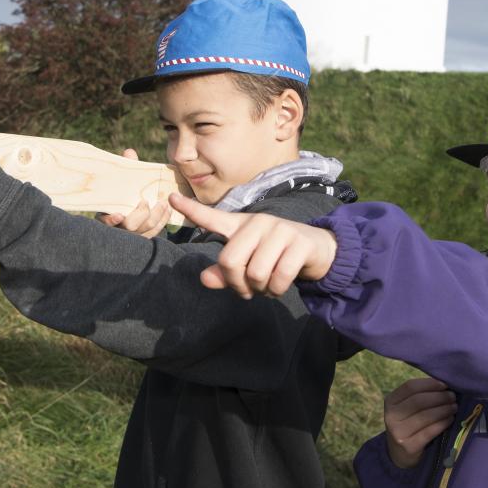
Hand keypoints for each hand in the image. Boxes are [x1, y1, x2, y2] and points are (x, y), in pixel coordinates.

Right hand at [98, 150, 172, 237]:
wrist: (136, 205)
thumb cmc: (126, 190)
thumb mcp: (125, 180)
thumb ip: (127, 167)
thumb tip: (129, 152)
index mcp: (107, 214)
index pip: (105, 222)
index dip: (111, 220)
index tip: (119, 215)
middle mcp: (120, 228)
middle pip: (130, 227)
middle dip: (140, 215)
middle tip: (146, 201)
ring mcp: (134, 234)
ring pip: (146, 231)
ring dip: (156, 217)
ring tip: (163, 203)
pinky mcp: (147, 236)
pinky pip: (156, 231)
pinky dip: (163, 220)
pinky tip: (168, 209)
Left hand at [171, 192, 338, 298]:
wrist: (317, 251)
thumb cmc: (275, 257)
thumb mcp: (249, 264)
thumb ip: (225, 273)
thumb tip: (204, 279)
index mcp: (241, 226)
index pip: (212, 217)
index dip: (190, 209)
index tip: (170, 197)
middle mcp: (258, 223)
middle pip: (230, 261)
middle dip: (237, 284)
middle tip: (247, 290)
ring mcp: (279, 230)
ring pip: (255, 272)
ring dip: (260, 289)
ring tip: (266, 286)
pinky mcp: (299, 242)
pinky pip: (278, 278)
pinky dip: (277, 291)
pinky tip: (280, 286)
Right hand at [383, 377, 458, 468]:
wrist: (399, 454)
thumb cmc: (408, 424)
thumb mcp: (406, 408)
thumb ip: (420, 395)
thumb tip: (444, 384)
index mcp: (390, 402)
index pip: (410, 387)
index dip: (429, 384)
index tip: (445, 384)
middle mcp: (391, 416)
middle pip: (418, 401)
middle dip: (439, 397)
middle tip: (453, 396)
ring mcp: (399, 432)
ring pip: (426, 416)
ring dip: (444, 409)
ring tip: (454, 407)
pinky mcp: (409, 446)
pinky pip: (430, 431)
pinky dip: (443, 423)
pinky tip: (450, 419)